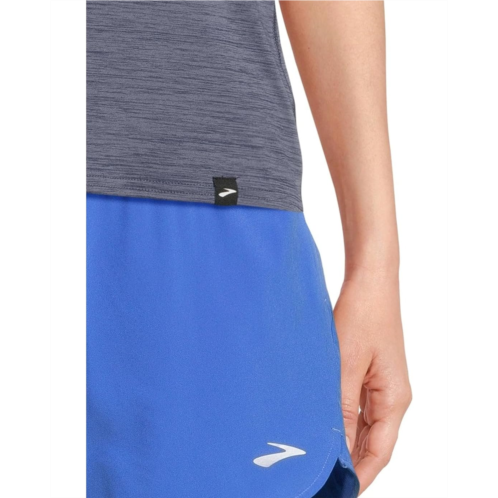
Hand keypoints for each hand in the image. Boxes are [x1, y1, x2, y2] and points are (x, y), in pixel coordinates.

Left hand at [335, 271, 411, 494]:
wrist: (369, 282)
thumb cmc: (362, 316)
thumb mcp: (346, 364)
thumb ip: (342, 406)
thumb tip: (336, 447)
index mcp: (394, 399)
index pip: (380, 452)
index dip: (360, 476)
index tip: (337, 491)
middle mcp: (392, 397)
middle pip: (373, 443)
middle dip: (350, 463)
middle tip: (321, 477)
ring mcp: (381, 386)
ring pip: (364, 426)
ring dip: (345, 442)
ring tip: (318, 457)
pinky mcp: (369, 373)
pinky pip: (357, 407)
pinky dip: (343, 420)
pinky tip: (323, 424)